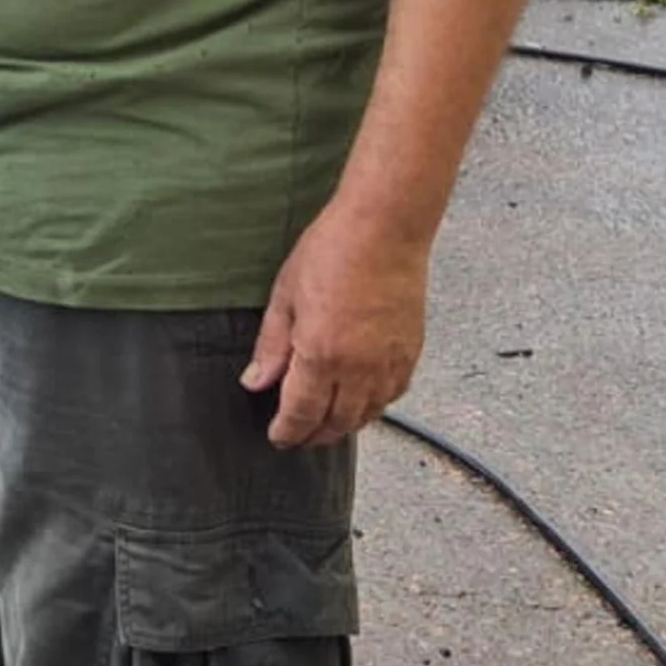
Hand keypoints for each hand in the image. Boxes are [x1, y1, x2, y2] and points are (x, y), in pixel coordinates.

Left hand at [242, 207, 430, 446]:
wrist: (385, 227)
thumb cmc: (332, 250)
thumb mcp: (285, 295)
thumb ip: (272, 345)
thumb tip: (255, 381)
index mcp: (321, 355)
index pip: (301, 415)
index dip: (287, 432)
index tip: (278, 437)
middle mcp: (358, 368)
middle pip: (336, 423)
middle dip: (314, 435)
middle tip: (299, 435)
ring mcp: (389, 362)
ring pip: (367, 415)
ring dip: (345, 425)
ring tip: (327, 423)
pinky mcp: (410, 352)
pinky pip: (393, 395)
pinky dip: (375, 406)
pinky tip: (362, 400)